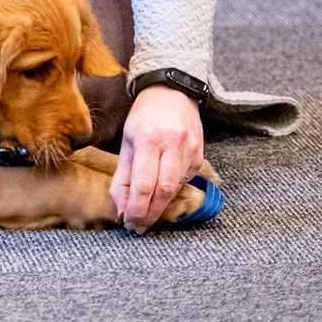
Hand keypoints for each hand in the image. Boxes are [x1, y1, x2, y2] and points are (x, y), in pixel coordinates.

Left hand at [109, 85, 202, 233]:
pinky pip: (183, 181)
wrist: (172, 94)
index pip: (144, 183)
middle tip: (137, 227)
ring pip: (175, 189)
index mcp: (150, 138)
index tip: (128, 222)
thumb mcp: (127, 142)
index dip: (136, 208)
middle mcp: (173, 144)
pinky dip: (169, 192)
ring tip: (145, 217)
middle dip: (149, 214)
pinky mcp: (199, 157)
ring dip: (159, 208)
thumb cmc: (145, 118)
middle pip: (163, 191)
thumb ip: (123, 177)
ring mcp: (190, 150)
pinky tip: (159, 194)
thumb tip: (122, 208)